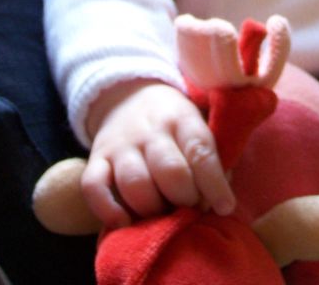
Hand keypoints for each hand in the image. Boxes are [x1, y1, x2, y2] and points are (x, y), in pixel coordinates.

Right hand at [82, 80, 235, 227]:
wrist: (128, 95)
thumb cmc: (172, 122)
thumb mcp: (196, 123)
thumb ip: (209, 158)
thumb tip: (221, 202)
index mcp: (181, 118)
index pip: (200, 151)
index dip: (214, 185)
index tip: (224, 207)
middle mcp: (150, 130)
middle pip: (170, 172)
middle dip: (185, 199)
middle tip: (190, 207)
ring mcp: (121, 145)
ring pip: (135, 184)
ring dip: (153, 209)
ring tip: (163, 215)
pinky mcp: (96, 159)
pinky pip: (94, 188)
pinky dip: (108, 210)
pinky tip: (125, 223)